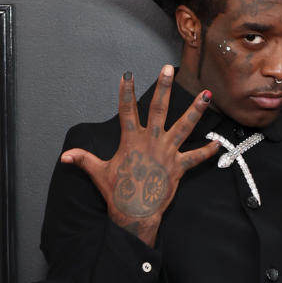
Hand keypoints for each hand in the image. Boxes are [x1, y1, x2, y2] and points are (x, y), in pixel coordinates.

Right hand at [60, 65, 219, 245]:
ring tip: (207, 95)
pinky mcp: (178, 167)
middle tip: (168, 69)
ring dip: (196, 111)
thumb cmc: (116, 192)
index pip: (126, 110)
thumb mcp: (98, 173)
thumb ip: (83, 159)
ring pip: (184, 126)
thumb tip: (64, 156)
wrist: (135, 212)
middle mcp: (150, 141)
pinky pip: (196, 158)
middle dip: (163, 88)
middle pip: (158, 109)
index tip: (127, 74)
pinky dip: (207, 152)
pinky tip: (218, 143)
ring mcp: (167, 152)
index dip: (126, 92)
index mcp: (131, 140)